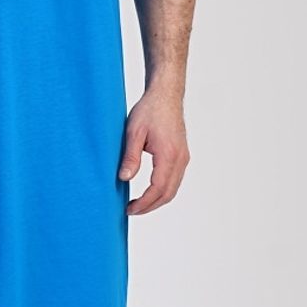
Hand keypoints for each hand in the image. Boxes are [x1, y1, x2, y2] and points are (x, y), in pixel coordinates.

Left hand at [119, 88, 189, 215]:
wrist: (166, 95)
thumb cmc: (149, 110)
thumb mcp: (133, 132)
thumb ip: (130, 157)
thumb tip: (124, 179)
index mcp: (169, 154)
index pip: (157, 188)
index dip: (144, 203)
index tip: (130, 209)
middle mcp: (180, 158)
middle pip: (168, 193)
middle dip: (150, 206)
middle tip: (131, 210)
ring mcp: (183, 157)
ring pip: (173, 188)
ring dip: (156, 200)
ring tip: (138, 204)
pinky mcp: (182, 155)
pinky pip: (174, 180)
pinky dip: (162, 190)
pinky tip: (149, 191)